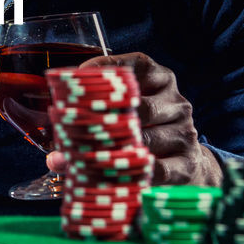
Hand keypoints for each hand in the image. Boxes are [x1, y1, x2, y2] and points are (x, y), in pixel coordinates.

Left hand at [45, 51, 222, 185]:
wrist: (185, 163)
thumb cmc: (142, 133)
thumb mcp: (122, 118)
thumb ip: (90, 124)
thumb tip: (55, 159)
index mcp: (158, 78)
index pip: (133, 65)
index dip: (103, 70)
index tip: (75, 78)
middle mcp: (175, 101)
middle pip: (138, 106)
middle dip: (101, 119)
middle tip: (71, 131)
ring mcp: (185, 131)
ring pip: (146, 139)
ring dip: (113, 151)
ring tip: (85, 160)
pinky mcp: (188, 162)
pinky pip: (157, 170)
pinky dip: (132, 175)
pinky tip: (113, 178)